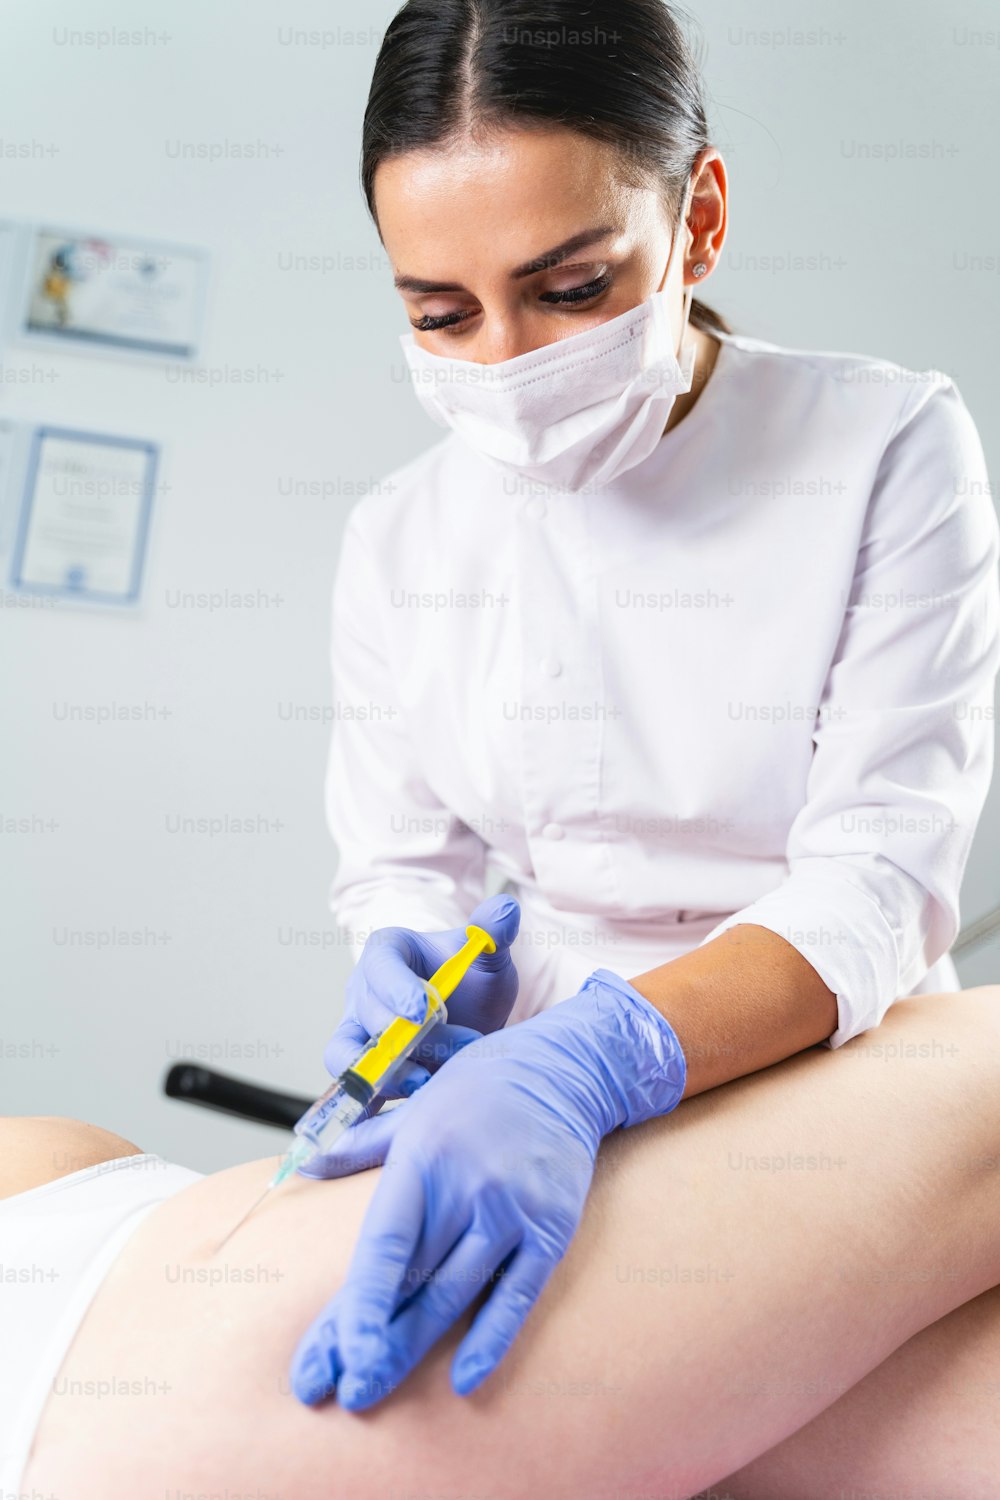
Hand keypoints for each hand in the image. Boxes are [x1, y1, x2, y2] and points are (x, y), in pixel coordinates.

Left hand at [289, 967, 686, 1409]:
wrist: (563, 1068)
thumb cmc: (478, 1088)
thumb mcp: (414, 1107)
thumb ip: (362, 1144)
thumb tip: (306, 1164)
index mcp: (423, 1158)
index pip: (384, 1246)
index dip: (358, 1306)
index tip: (331, 1356)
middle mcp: (467, 1187)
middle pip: (413, 1282)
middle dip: (372, 1341)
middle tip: (341, 1393)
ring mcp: (512, 1210)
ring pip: (457, 1294)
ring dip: (412, 1348)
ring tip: (373, 1390)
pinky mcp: (551, 1228)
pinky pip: (518, 1294)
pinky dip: (492, 1339)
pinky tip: (464, 1380)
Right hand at [321, 893, 520, 1109]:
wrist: (471, 1021)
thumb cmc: (473, 980)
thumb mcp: (488, 955)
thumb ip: (494, 931)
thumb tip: (506, 908)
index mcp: (388, 953)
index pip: (381, 967)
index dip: (397, 990)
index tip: (424, 1011)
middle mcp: (362, 994)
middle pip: (371, 1018)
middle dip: (413, 1038)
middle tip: (463, 1046)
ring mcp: (357, 1035)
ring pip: (351, 1058)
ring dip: (389, 1075)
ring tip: (430, 1087)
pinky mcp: (362, 1074)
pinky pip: (351, 1093)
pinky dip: (360, 1111)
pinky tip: (382, 1130)